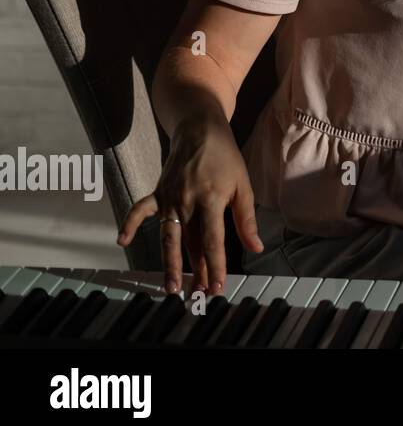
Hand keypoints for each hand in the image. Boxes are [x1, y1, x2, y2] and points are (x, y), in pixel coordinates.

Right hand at [117, 114, 262, 297]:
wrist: (201, 129)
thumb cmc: (226, 158)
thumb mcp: (243, 185)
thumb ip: (246, 219)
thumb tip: (256, 247)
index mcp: (212, 199)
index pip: (214, 241)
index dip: (215, 266)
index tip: (217, 287)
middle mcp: (188, 201)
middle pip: (191, 244)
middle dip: (195, 271)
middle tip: (197, 296)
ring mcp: (170, 197)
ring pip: (169, 236)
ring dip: (169, 263)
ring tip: (171, 287)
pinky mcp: (158, 191)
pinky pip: (141, 209)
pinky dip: (131, 223)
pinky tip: (123, 241)